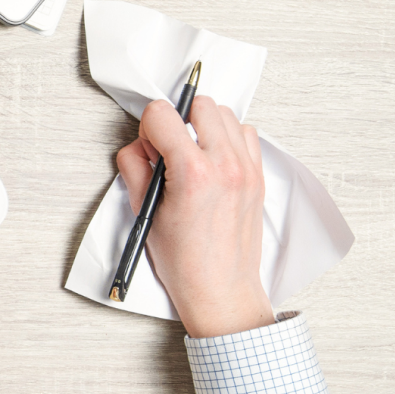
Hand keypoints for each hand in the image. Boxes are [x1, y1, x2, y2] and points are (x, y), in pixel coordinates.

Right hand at [116, 96, 274, 338]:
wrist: (221, 289)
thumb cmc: (185, 262)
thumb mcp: (145, 213)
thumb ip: (136, 169)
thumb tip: (138, 148)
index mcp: (193, 174)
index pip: (163, 114)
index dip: (148, 127)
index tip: (148, 147)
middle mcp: (225, 166)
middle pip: (199, 105)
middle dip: (177, 119)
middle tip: (168, 148)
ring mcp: (247, 169)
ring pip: (225, 114)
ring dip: (203, 126)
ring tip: (191, 154)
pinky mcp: (258, 176)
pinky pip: (245, 134)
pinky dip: (226, 138)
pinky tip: (212, 160)